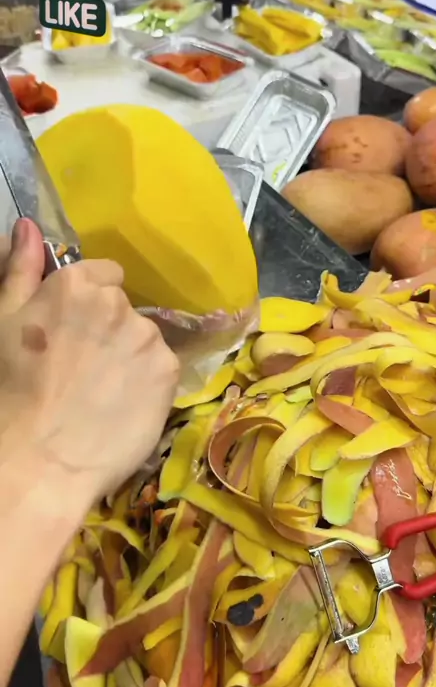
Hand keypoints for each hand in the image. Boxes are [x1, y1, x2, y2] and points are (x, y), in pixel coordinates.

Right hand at [0, 219, 178, 518]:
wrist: (42, 461)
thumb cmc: (13, 391)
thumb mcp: (3, 322)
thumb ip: (21, 269)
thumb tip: (29, 226)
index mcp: (76, 285)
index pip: (104, 273)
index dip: (89, 302)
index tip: (75, 331)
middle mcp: (117, 303)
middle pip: (124, 307)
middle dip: (109, 328)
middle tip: (84, 366)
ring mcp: (147, 337)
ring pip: (144, 337)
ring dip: (130, 354)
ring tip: (103, 390)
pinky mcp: (168, 370)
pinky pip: (162, 365)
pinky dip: (148, 381)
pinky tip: (123, 404)